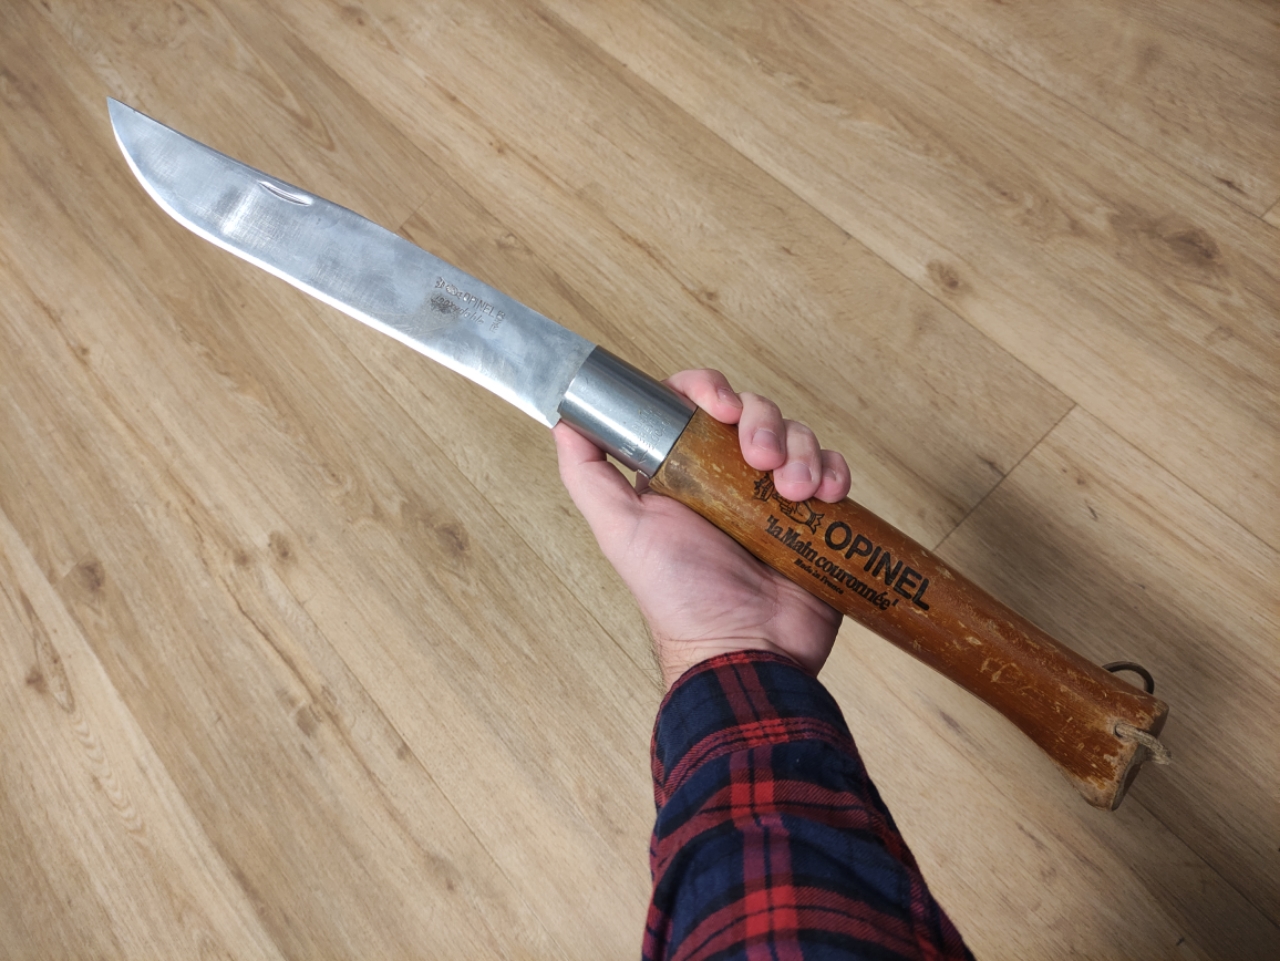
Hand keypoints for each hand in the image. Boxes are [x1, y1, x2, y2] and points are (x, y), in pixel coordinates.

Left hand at [554, 369, 851, 687]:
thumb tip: (565, 420)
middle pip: (750, 411)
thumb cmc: (681, 600)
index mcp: (683, 473)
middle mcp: (727, 477)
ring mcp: (772, 494)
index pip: (693, 404)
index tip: (720, 406)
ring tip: (793, 492)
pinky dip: (832, 470)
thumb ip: (589, 476)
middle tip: (760, 461)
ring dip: (800, 451)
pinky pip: (830, 469)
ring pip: (794, 435)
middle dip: (762, 424)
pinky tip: (824, 495)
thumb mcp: (621, 532)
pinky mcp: (814, 515)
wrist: (746, 650)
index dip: (707, 389)